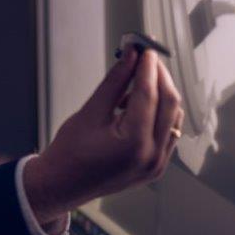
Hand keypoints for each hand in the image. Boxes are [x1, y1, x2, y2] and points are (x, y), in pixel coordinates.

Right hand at [23, 48, 183, 224]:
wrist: (62, 186)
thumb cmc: (69, 154)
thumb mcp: (90, 112)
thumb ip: (115, 82)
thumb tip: (129, 57)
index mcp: (134, 143)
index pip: (149, 94)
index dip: (147, 67)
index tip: (144, 49)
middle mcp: (151, 156)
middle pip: (169, 104)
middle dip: (159, 77)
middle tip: (145, 58)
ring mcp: (156, 164)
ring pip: (172, 117)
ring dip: (161, 94)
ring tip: (139, 79)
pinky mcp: (156, 166)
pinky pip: (168, 132)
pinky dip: (160, 113)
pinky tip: (140, 103)